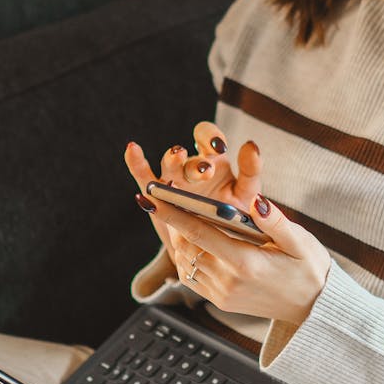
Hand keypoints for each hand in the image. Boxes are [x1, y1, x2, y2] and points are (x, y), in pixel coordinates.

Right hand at [124, 122, 261, 262]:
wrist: (216, 246)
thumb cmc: (234, 215)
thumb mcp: (246, 193)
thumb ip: (251, 170)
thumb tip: (251, 145)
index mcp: (214, 160)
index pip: (208, 137)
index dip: (210, 137)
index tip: (219, 147)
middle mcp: (190, 166)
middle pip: (188, 155)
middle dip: (196, 162)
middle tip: (206, 171)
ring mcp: (172, 180)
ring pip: (168, 165)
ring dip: (173, 161)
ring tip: (178, 157)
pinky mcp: (157, 195)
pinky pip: (144, 177)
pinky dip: (136, 163)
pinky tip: (132, 149)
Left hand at [137, 191, 331, 325]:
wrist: (314, 308)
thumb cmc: (309, 268)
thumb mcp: (300, 241)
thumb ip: (275, 221)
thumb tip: (256, 201)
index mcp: (246, 263)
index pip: (199, 233)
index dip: (172, 214)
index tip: (151, 197)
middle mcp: (229, 282)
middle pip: (186, 246)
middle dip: (171, 221)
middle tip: (161, 196)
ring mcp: (222, 294)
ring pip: (184, 261)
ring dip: (176, 238)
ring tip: (173, 214)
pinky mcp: (221, 301)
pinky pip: (191, 277)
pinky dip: (185, 256)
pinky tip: (190, 240)